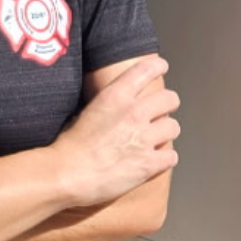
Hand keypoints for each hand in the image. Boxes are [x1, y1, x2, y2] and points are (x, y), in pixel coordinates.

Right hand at [54, 55, 179, 206]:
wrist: (66, 174)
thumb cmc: (67, 145)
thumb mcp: (83, 112)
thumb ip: (106, 105)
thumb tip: (114, 106)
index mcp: (114, 96)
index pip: (146, 70)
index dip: (157, 67)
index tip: (160, 67)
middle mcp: (133, 113)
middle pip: (170, 99)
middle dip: (167, 105)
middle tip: (158, 113)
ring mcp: (143, 138)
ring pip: (174, 127)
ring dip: (165, 133)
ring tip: (154, 139)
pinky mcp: (149, 163)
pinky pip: (172, 156)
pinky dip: (164, 159)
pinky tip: (153, 160)